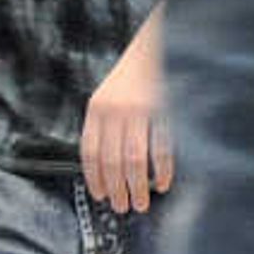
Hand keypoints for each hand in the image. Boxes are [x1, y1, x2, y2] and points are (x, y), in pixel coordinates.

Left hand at [80, 29, 171, 213]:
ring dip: (137, 187)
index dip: (94, 178)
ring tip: (140, 204)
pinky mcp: (163, 111)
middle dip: (116, 189)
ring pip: (135, 159)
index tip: (100, 196)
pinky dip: (163, 170)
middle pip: (112, 160)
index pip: (90, 151)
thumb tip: (105, 168)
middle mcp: (115, 110)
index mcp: (97, 108)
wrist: (157, 46)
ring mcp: (140, 111)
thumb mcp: (107, 97)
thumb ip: (103, 126)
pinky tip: (163, 184)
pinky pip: (162, 148)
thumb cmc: (132, 78)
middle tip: (122, 208)